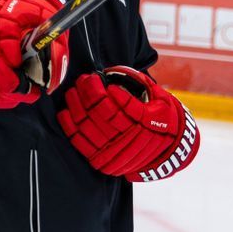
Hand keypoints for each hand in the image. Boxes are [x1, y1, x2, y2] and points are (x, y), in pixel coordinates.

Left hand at [56, 66, 199, 180]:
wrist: (168, 153)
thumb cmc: (162, 121)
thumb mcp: (161, 101)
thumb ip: (142, 84)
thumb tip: (116, 70)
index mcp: (146, 123)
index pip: (117, 106)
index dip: (100, 91)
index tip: (94, 77)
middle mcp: (130, 140)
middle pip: (100, 114)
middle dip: (88, 94)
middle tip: (82, 80)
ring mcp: (116, 153)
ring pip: (88, 127)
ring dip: (77, 107)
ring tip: (72, 92)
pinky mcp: (103, 162)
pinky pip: (81, 144)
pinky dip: (70, 128)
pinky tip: (65, 112)